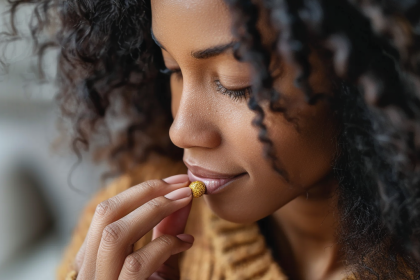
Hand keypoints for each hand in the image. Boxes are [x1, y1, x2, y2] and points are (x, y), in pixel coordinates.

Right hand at [73, 174, 193, 279]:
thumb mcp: (160, 263)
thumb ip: (166, 232)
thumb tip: (183, 198)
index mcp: (95, 256)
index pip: (108, 210)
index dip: (142, 190)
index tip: (175, 181)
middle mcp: (89, 269)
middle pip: (106, 213)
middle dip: (147, 192)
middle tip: (183, 185)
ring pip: (115, 234)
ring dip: (155, 210)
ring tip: (185, 201)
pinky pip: (137, 265)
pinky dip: (165, 246)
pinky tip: (186, 244)